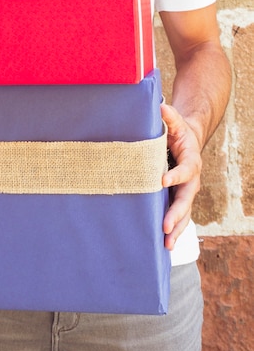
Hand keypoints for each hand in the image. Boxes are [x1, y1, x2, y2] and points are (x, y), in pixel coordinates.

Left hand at [160, 103, 202, 250]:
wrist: (187, 142)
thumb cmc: (177, 131)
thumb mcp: (175, 122)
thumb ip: (168, 116)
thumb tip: (159, 105)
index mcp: (190, 161)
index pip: (184, 170)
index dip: (175, 175)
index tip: (162, 181)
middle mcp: (190, 180)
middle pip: (185, 199)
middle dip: (176, 213)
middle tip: (165, 226)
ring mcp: (185, 191)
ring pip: (184, 213)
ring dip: (176, 229)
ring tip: (166, 244)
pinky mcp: (177, 198)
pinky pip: (177, 216)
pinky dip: (172, 230)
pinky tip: (163, 245)